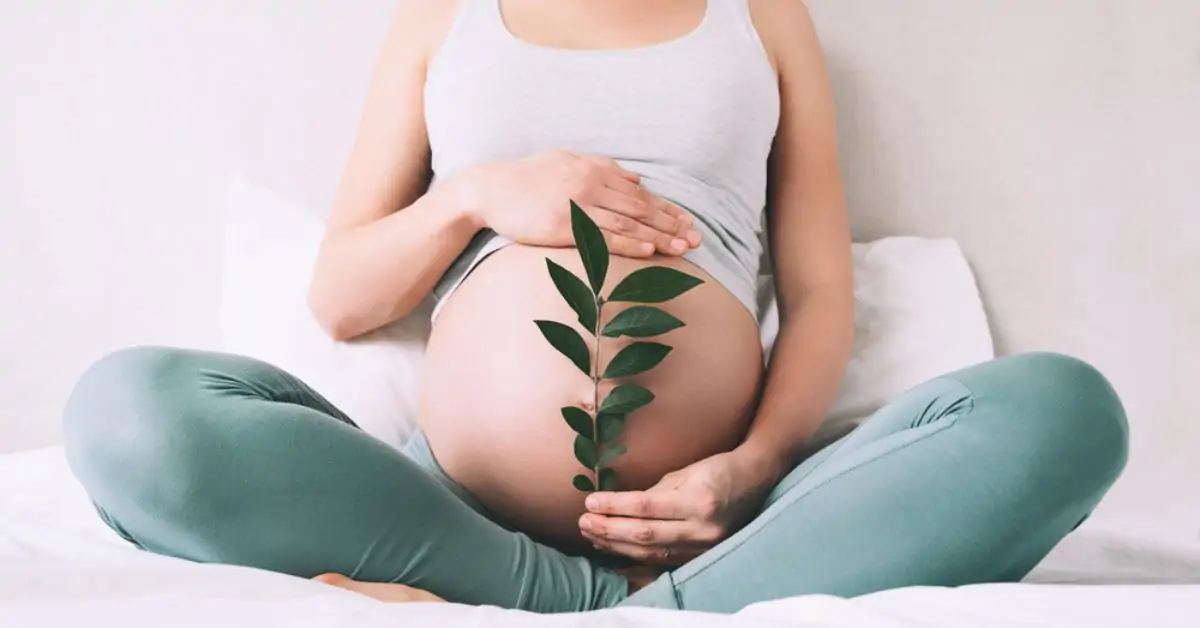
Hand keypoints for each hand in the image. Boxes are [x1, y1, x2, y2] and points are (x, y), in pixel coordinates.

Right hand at [457, 150, 701, 257]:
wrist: (488, 189)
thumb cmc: (526, 178)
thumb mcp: (566, 161)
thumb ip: (602, 167)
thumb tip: (634, 178)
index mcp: (593, 169)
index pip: (639, 192)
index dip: (666, 208)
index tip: (688, 221)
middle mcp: (590, 184)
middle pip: (640, 207)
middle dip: (671, 224)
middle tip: (697, 238)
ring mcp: (577, 204)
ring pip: (627, 222)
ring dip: (658, 236)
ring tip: (682, 248)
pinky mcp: (563, 224)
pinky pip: (602, 235)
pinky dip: (628, 242)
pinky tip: (648, 250)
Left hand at [579, 448, 784, 565]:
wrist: (755, 482)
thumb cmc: (717, 469)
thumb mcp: (686, 472)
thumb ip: (655, 492)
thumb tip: (620, 505)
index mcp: (697, 500)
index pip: (646, 507)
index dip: (615, 507)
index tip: (590, 502)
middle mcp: (701, 528)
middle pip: (645, 534)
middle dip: (609, 529)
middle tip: (583, 522)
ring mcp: (703, 545)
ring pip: (650, 552)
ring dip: (616, 545)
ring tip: (592, 534)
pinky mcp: (701, 555)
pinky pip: (662, 560)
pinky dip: (634, 557)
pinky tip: (614, 551)